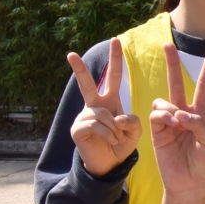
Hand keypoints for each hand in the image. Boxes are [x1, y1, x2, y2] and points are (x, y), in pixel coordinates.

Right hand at [67, 37, 141, 176]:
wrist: (110, 163)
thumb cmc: (122, 143)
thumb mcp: (134, 130)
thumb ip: (133, 120)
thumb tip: (116, 117)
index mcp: (109, 101)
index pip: (114, 77)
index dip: (115, 60)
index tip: (115, 40)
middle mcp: (94, 105)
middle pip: (87, 84)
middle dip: (79, 69)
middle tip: (69, 53)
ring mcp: (83, 116)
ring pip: (103, 114)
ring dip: (115, 129)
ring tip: (116, 138)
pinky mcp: (77, 129)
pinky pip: (98, 126)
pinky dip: (109, 135)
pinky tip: (110, 141)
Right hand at [149, 44, 204, 200]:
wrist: (192, 183)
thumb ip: (199, 124)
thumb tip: (179, 114)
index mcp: (200, 115)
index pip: (204, 86)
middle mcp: (183, 115)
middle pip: (177, 84)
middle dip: (172, 65)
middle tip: (168, 45)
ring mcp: (168, 123)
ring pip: (164, 101)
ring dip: (171, 108)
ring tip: (178, 123)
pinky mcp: (157, 133)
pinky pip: (156, 115)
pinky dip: (164, 116)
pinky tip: (171, 123)